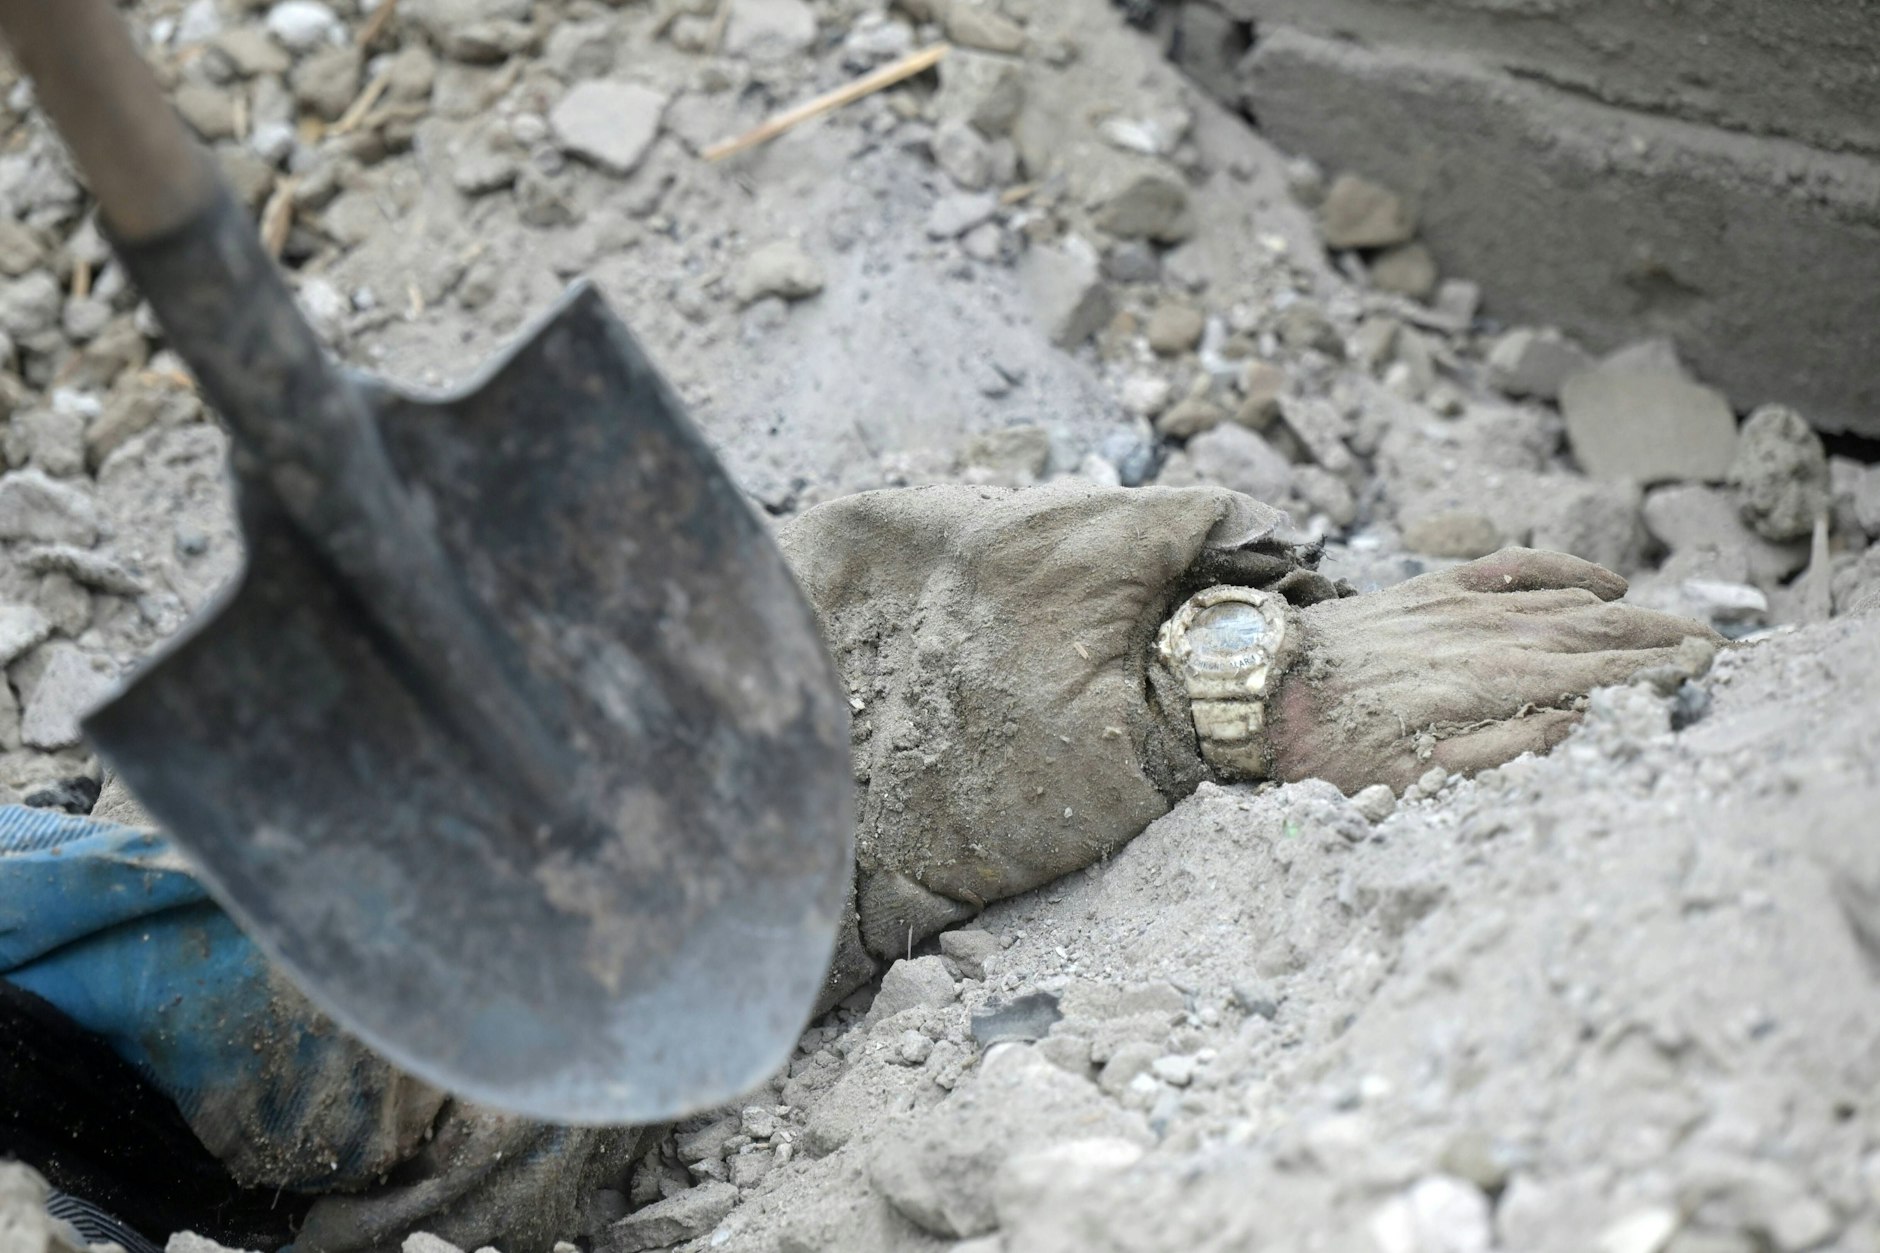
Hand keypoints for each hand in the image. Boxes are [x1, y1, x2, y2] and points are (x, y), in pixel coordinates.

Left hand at [1267, 549, 1718, 792]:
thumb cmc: (1331, 751)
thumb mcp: (1417, 780)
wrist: (1256, 687)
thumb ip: (1506, 751)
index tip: (1701, 675)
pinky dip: (1564, 569)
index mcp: (1487, 688)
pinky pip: (1514, 566)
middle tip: (1714, 650)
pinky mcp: (1433, 587)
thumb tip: (1579, 724)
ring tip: (1675, 625)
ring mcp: (1459, 605)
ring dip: (1627, 611)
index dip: (1652, 674)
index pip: (1594, 676)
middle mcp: (1483, 637)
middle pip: (1594, 634)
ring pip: (1564, 602)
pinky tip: (1602, 579)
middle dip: (1658, 641)